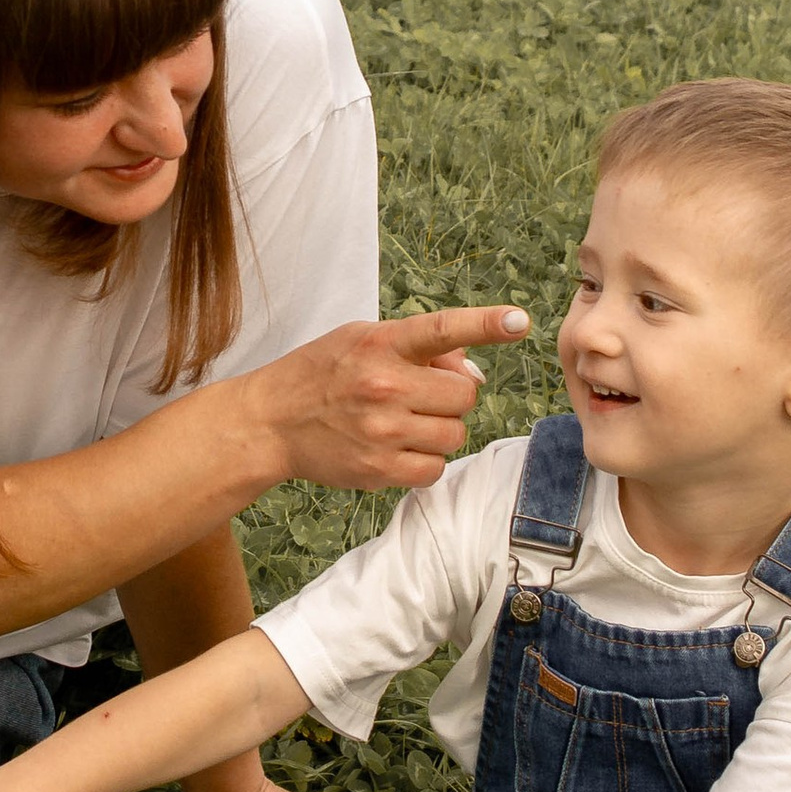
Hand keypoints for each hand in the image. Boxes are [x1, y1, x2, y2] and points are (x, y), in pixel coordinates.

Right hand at [250, 305, 530, 494]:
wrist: (270, 422)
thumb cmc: (322, 373)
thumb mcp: (362, 339)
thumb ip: (419, 348)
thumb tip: (474, 373)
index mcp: (381, 343)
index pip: (443, 329)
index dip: (486, 324)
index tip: (520, 321)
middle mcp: (384, 385)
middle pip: (464, 395)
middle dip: (449, 396)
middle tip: (415, 395)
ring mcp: (382, 431)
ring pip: (455, 433)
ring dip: (438, 429)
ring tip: (401, 422)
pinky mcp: (379, 470)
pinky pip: (435, 468)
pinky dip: (424, 460)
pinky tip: (396, 448)